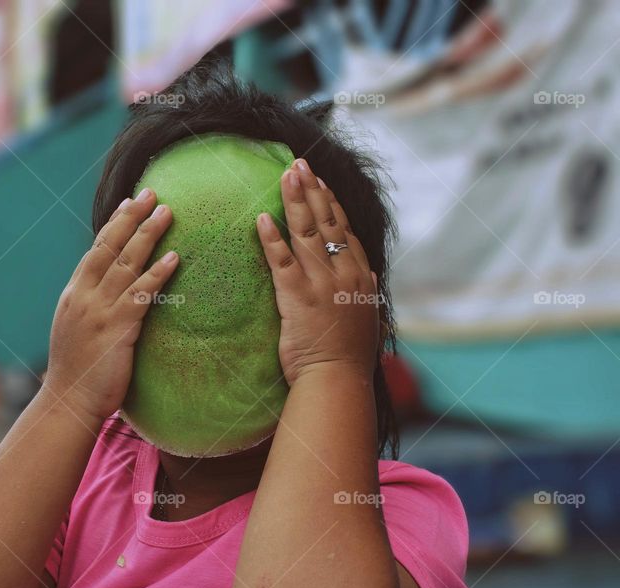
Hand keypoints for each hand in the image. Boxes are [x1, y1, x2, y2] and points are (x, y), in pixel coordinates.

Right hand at [43, 189, 178, 421]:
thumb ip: (90, 304)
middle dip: (131, 217)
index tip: (130, 202)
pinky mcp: (117, 329)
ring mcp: (99, 311)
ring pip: (126, 264)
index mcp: (74, 294)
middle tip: (151, 193)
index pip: (96, 250)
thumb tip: (107, 289)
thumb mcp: (76, 328)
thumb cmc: (76, 370)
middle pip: (110, 247)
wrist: (68, 401)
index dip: (114, 224)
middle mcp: (84, 296)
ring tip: (167, 212)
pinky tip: (174, 258)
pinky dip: (158, 274)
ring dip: (148, 235)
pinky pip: (142, 295)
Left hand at [257, 159, 379, 385]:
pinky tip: (262, 218)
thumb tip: (369, 278)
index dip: (331, 202)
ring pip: (306, 232)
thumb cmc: (347, 358)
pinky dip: (272, 238)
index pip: (343, 230)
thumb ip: (365, 295)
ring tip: (285, 174)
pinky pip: (281, 260)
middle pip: (326, 222)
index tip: (320, 180)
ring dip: (295, 200)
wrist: (338, 380)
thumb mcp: (365, 320)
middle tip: (299, 163)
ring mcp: (321, 283)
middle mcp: (344, 274)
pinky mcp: (297, 296)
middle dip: (312, 189)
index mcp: (359, 278)